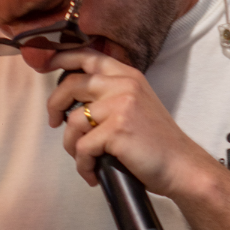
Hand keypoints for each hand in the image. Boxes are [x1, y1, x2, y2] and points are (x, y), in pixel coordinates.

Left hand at [46, 49, 217, 198]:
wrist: (182, 166)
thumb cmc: (157, 143)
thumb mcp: (137, 105)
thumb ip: (112, 95)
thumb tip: (73, 101)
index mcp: (128, 76)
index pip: (89, 56)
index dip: (63, 57)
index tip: (47, 63)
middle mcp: (124, 85)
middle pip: (72, 84)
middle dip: (54, 104)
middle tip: (54, 122)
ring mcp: (120, 105)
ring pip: (73, 121)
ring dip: (72, 145)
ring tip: (85, 159)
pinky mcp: (116, 129)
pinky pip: (82, 147)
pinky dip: (83, 165)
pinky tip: (92, 173)